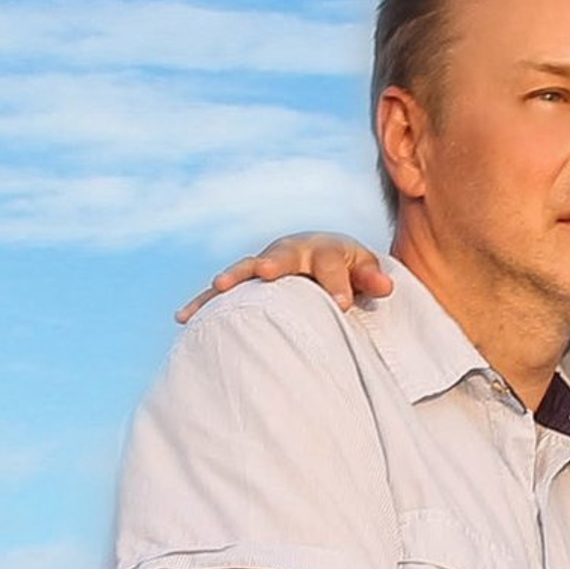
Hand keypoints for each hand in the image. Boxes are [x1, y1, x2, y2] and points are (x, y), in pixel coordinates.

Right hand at [176, 233, 393, 324]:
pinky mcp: (246, 283)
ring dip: (234, 277)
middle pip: (283, 255)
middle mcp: (291, 252)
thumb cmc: (349, 270)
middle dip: (276, 264)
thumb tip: (386, 287)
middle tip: (269, 273)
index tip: (343, 305)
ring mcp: (265, 265)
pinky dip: (204, 303)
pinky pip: (222, 293)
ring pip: (247, 268)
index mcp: (325, 250)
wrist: (320, 256)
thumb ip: (373, 278)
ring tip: (219, 287)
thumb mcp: (365, 271)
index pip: (332, 264)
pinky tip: (183, 318)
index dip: (338, 282)